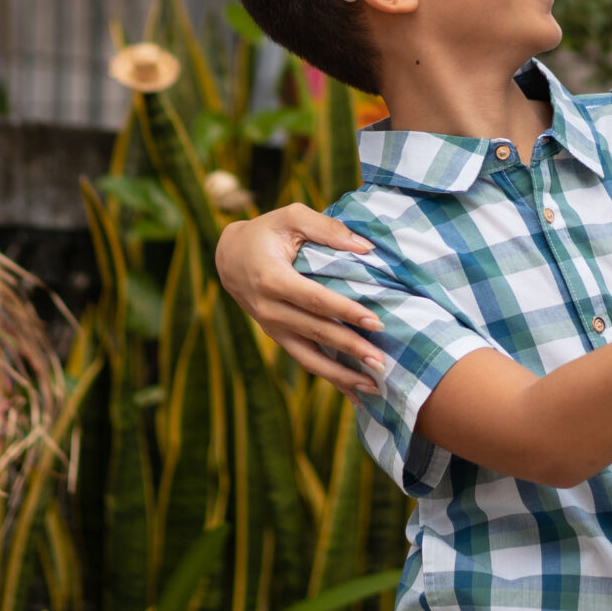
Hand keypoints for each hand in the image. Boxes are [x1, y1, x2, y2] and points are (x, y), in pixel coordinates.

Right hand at [215, 202, 384, 394]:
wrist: (230, 258)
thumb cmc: (266, 232)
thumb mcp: (291, 217)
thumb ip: (327, 228)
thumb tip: (366, 248)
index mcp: (272, 279)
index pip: (314, 299)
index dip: (345, 311)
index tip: (375, 321)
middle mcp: (269, 309)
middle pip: (316, 332)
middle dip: (351, 348)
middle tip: (381, 362)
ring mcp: (272, 328)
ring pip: (309, 358)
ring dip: (342, 375)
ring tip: (373, 387)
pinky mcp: (278, 338)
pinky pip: (306, 361)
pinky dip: (331, 378)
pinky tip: (354, 393)